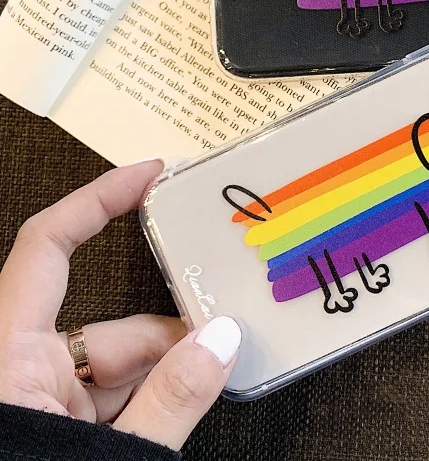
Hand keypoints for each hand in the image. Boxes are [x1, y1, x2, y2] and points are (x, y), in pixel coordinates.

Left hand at [0, 160, 241, 450]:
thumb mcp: (106, 456)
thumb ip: (170, 400)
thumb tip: (225, 342)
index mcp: (8, 358)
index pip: (49, 247)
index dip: (98, 201)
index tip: (150, 175)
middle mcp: (16, 369)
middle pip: (104, 322)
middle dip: (168, 329)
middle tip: (226, 328)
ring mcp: (32, 401)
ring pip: (111, 367)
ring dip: (165, 372)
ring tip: (216, 375)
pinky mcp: (46, 429)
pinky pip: (107, 398)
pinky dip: (149, 399)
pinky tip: (186, 402)